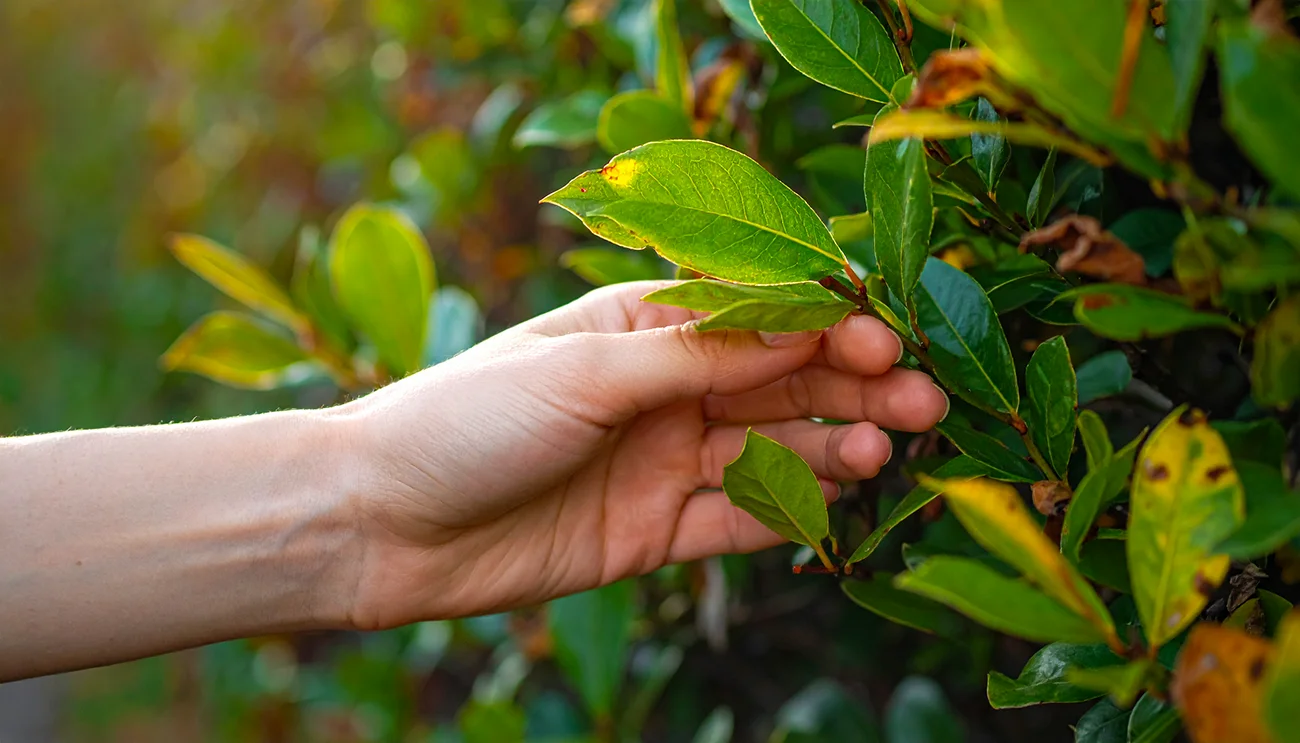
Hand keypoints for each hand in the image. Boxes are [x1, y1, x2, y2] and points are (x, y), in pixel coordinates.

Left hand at [337, 281, 949, 628]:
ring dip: (833, 444)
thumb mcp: (584, 371)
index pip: (755, 315)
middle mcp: (660, 389)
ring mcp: (661, 461)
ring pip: (770, 449)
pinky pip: (738, 520)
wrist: (379, 524)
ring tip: (889, 446)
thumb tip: (809, 320)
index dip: (825, 324)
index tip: (885, 337)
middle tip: (923, 399)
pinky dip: (790, 509)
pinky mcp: (653, 532)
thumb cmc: (464, 418)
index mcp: (640, 324)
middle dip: (852, 386)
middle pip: (778, 382)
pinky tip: (840, 496)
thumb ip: (699, 355)